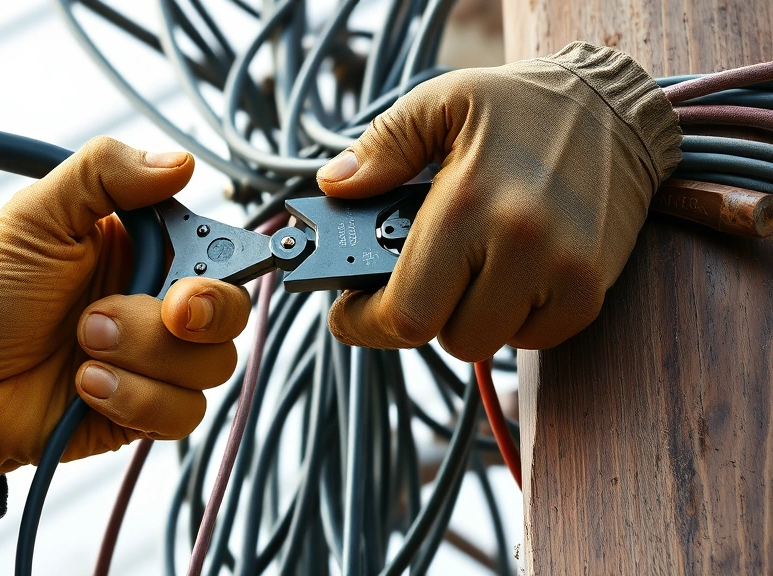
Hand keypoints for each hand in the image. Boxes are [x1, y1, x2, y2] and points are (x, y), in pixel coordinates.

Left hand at [0, 137, 250, 475]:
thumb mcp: (37, 216)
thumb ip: (105, 174)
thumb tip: (178, 162)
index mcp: (144, 252)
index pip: (217, 252)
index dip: (225, 264)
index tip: (193, 277)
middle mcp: (156, 305)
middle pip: (231, 313)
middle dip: (204, 315)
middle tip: (168, 311)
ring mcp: (153, 362)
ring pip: (209, 366)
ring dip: (143, 355)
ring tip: (84, 345)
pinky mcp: (143, 410)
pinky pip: (180, 413)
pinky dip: (133, 397)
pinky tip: (85, 385)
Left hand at [316, 42, 680, 359]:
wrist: (617, 108)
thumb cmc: (522, 106)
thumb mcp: (442, 102)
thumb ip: (383, 147)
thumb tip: (335, 186)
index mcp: (468, 203)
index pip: (405, 312)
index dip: (364, 323)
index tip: (348, 313)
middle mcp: (519, 245)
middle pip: (448, 338)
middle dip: (420, 313)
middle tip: (417, 276)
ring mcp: (563, 274)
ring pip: (488, 343)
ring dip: (466, 315)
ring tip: (470, 263)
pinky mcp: (591, 291)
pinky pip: (533, 340)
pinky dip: (512, 319)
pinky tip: (510, 272)